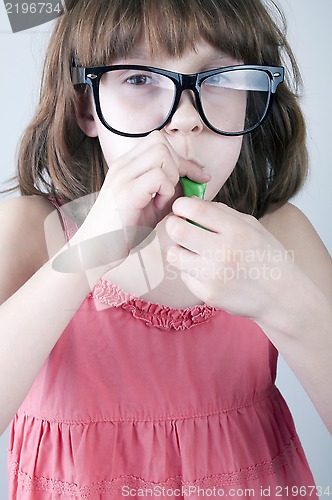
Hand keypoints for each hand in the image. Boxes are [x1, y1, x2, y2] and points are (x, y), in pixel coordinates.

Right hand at [67, 132, 209, 271]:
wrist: (95, 250)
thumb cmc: (123, 230)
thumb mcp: (151, 205)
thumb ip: (170, 190)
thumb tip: (194, 180)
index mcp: (126, 165)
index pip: (159, 141)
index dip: (182, 158)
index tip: (197, 176)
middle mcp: (122, 166)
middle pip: (161, 142)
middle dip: (179, 165)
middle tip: (177, 191)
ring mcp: (122, 177)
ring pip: (162, 154)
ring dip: (172, 178)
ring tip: (163, 200)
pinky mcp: (126, 193)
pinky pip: (159, 177)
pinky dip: (167, 191)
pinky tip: (157, 207)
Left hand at [166, 197, 295, 321]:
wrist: (282, 297)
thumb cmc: (267, 257)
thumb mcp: (252, 226)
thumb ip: (222, 213)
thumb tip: (191, 204)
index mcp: (237, 230)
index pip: (195, 209)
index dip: (181, 206)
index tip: (181, 209)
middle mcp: (223, 252)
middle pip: (176, 231)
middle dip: (173, 225)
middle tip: (179, 228)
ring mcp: (214, 276)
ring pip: (174, 255)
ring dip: (180, 250)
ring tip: (193, 251)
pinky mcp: (207, 294)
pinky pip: (184, 275)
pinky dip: (191, 271)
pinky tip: (208, 272)